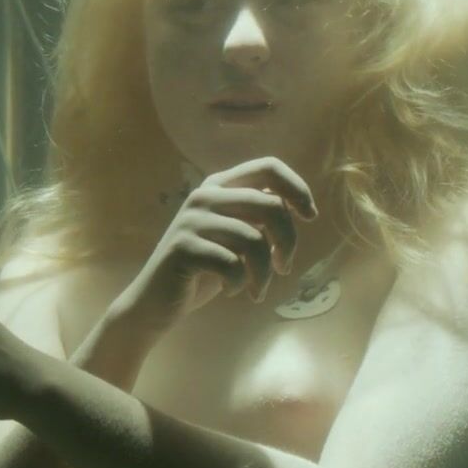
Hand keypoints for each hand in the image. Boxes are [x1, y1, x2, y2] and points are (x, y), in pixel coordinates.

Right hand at [113, 157, 317, 333]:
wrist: (157, 300)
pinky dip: (241, 283)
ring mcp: (191, 220)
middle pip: (270, 205)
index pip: (267, 167)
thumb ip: (257, 217)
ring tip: (258, 289)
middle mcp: (204, 196)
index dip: (297, 188)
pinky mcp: (183, 247)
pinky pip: (233, 264)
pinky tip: (233, 290)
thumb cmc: (203, 269)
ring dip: (265, 273)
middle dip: (289, 241)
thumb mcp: (234, 236)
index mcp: (219, 186)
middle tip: (284, 267)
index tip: (310, 216)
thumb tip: (299, 209)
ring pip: (255, 240)